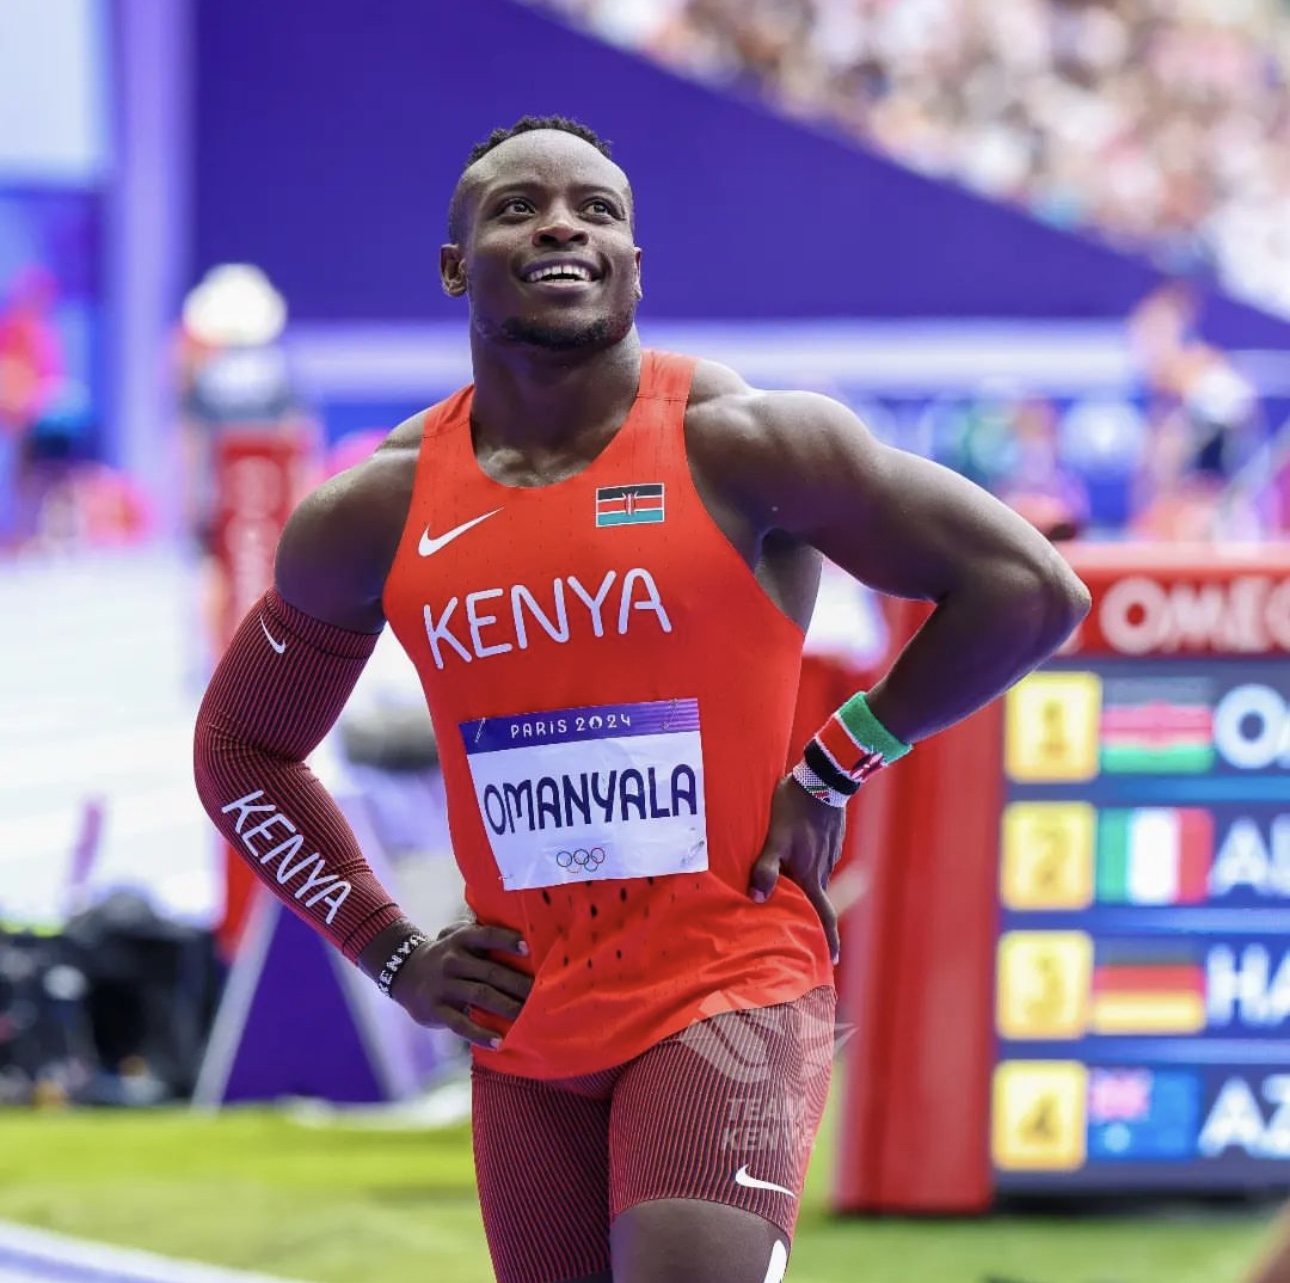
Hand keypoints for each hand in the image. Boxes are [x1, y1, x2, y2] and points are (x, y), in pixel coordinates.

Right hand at [392, 921, 532, 1048]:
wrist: (404, 971)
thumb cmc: (448, 953)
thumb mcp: (457, 936)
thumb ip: (482, 933)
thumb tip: (522, 930)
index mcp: (461, 939)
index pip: (486, 936)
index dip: (507, 940)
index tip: (529, 948)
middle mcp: (452, 960)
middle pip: (490, 971)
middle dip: (518, 983)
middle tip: (542, 993)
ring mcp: (443, 986)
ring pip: (479, 996)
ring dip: (506, 1007)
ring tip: (527, 1017)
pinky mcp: (436, 1009)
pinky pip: (460, 1024)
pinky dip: (480, 1034)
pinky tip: (498, 1041)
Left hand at [748, 775, 843, 963]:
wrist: (822, 778)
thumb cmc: (794, 809)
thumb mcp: (775, 839)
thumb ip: (765, 868)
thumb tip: (756, 898)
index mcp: (811, 875)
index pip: (823, 915)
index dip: (829, 939)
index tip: (832, 960)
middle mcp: (823, 869)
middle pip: (817, 898)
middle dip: (810, 914)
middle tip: (799, 925)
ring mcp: (829, 853)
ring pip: (816, 877)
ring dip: (806, 887)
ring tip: (790, 888)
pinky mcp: (830, 838)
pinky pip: (818, 859)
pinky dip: (808, 864)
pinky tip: (796, 855)